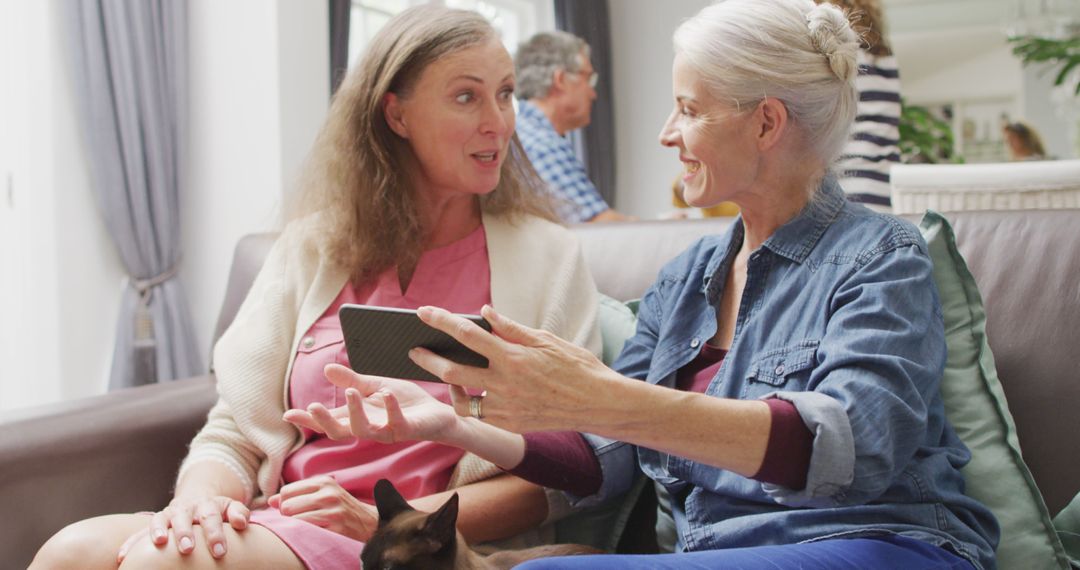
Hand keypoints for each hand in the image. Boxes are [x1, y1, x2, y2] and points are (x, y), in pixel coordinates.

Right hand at [117, 495, 249, 562]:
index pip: (211, 517)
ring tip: (159, 542)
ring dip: (158, 531)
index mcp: (207, 504)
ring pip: (161, 520)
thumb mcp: (231, 507)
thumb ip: (239, 512)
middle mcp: (186, 508)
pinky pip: (140, 532)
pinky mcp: (156, 522)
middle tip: (188, 549)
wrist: (198, 499)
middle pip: (185, 518)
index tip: (220, 552)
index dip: (215, 534)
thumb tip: (241, 523)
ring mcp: (169, 514)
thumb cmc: (218, 510)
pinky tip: (123, 556)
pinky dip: (132, 542)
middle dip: (185, 533)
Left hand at [269, 475, 377, 541]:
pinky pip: (307, 530)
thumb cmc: (342, 508)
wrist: (370, 522)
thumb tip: (270, 501)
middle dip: (287, 516)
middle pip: (287, 506)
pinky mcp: (336, 526)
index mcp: (323, 482)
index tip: (292, 511)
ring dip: (295, 526)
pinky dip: (304, 533)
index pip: (286, 491)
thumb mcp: (323, 494)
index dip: (284, 504)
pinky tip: (313, 533)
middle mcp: (328, 493)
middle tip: (298, 521)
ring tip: (305, 527)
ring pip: (294, 519)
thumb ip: (297, 495)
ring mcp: (332, 510)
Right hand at [283, 363, 463, 443]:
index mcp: (358, 416)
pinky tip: (386, 394)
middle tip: (312, 407)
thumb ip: (352, 381)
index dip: (308, 420)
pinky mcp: (408, 430)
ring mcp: (388, 431)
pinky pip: (396, 423)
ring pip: (364, 431)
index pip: (329, 420)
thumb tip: (327, 369)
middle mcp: (369, 427)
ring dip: (355, 412)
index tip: (288, 415)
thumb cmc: (405, 402)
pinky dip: (390, 407)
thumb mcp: (375, 386)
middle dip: (324, 422)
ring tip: (352, 392)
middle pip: (340, 432)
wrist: (438, 413)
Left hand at [411, 304, 615, 432]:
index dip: (442, 321)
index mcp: (513, 358)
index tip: (423, 312)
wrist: (598, 404)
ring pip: (462, 399)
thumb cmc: (576, 366)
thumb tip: (484, 313)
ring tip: (444, 374)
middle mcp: (505, 384)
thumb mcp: (546, 340)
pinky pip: (481, 414)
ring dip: (448, 386)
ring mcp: (506, 408)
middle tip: (414, 350)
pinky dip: (473, 401)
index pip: (468, 335)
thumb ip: (511, 329)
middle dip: (428, 359)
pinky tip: (472, 390)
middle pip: (452, 372)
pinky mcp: (510, 424)